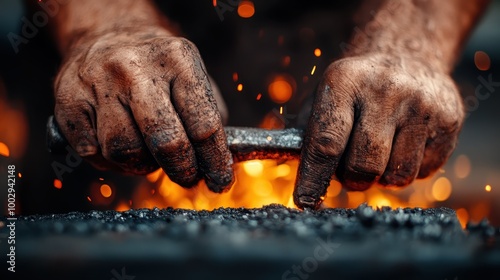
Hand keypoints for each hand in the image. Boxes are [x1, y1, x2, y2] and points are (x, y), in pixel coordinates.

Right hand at [54, 26, 233, 191]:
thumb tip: (219, 166)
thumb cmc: (158, 67)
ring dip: (140, 164)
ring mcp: (97, 80)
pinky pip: (91, 151)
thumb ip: (210, 118)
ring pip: (124, 151)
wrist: (107, 34)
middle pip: (166, 142)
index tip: (220, 181)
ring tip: (147, 152)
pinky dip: (108, 159)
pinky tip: (117, 143)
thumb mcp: (192, 76)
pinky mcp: (68, 98)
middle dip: (182, 170)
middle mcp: (135, 67)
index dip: (214, 162)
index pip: (204, 125)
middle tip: (187, 177)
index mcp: (177, 59)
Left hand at [294, 53, 463, 208]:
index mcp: (344, 80)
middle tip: (349, 169)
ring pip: (395, 176)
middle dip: (351, 179)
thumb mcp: (325, 96)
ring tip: (378, 150)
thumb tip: (302, 181)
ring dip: (380, 176)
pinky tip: (402, 144)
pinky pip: (422, 172)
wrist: (407, 55)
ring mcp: (422, 104)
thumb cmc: (355, 88)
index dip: (314, 178)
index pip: (326, 142)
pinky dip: (405, 169)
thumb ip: (308, 135)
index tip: (305, 201)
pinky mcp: (450, 120)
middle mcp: (386, 90)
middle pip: (363, 166)